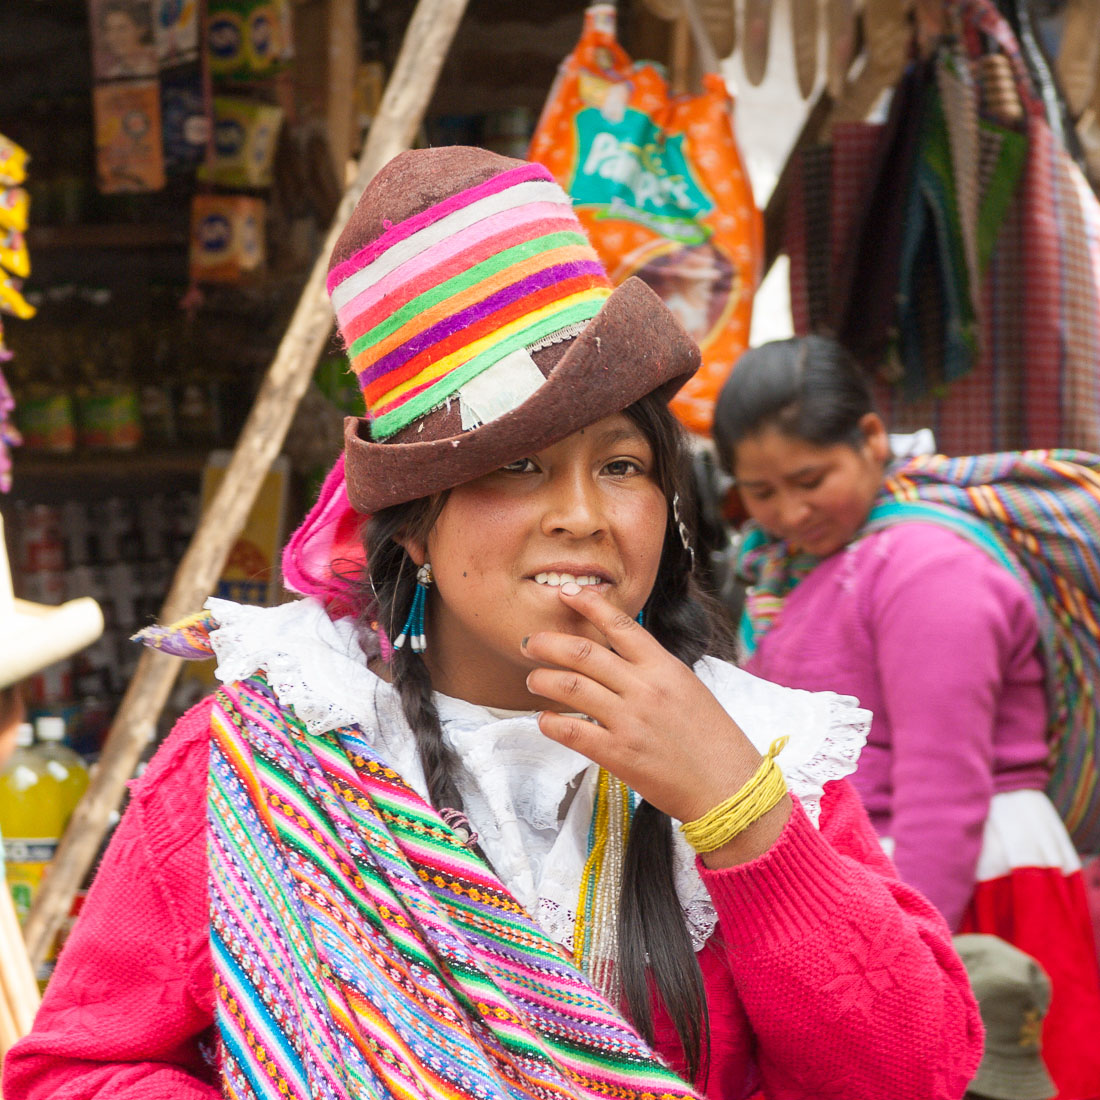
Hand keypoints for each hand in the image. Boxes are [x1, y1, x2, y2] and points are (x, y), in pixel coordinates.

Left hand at [523, 584, 790, 862]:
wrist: (729, 787)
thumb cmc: (712, 740)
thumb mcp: (688, 688)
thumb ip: (653, 669)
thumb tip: (617, 655)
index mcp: (664, 667)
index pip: (619, 624)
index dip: (588, 604)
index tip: (567, 593)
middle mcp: (644, 688)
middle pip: (583, 652)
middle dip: (548, 643)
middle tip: (530, 642)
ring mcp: (629, 720)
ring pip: (571, 687)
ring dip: (543, 679)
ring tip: (533, 679)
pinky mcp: (618, 754)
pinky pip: (572, 731)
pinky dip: (551, 722)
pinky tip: (544, 719)